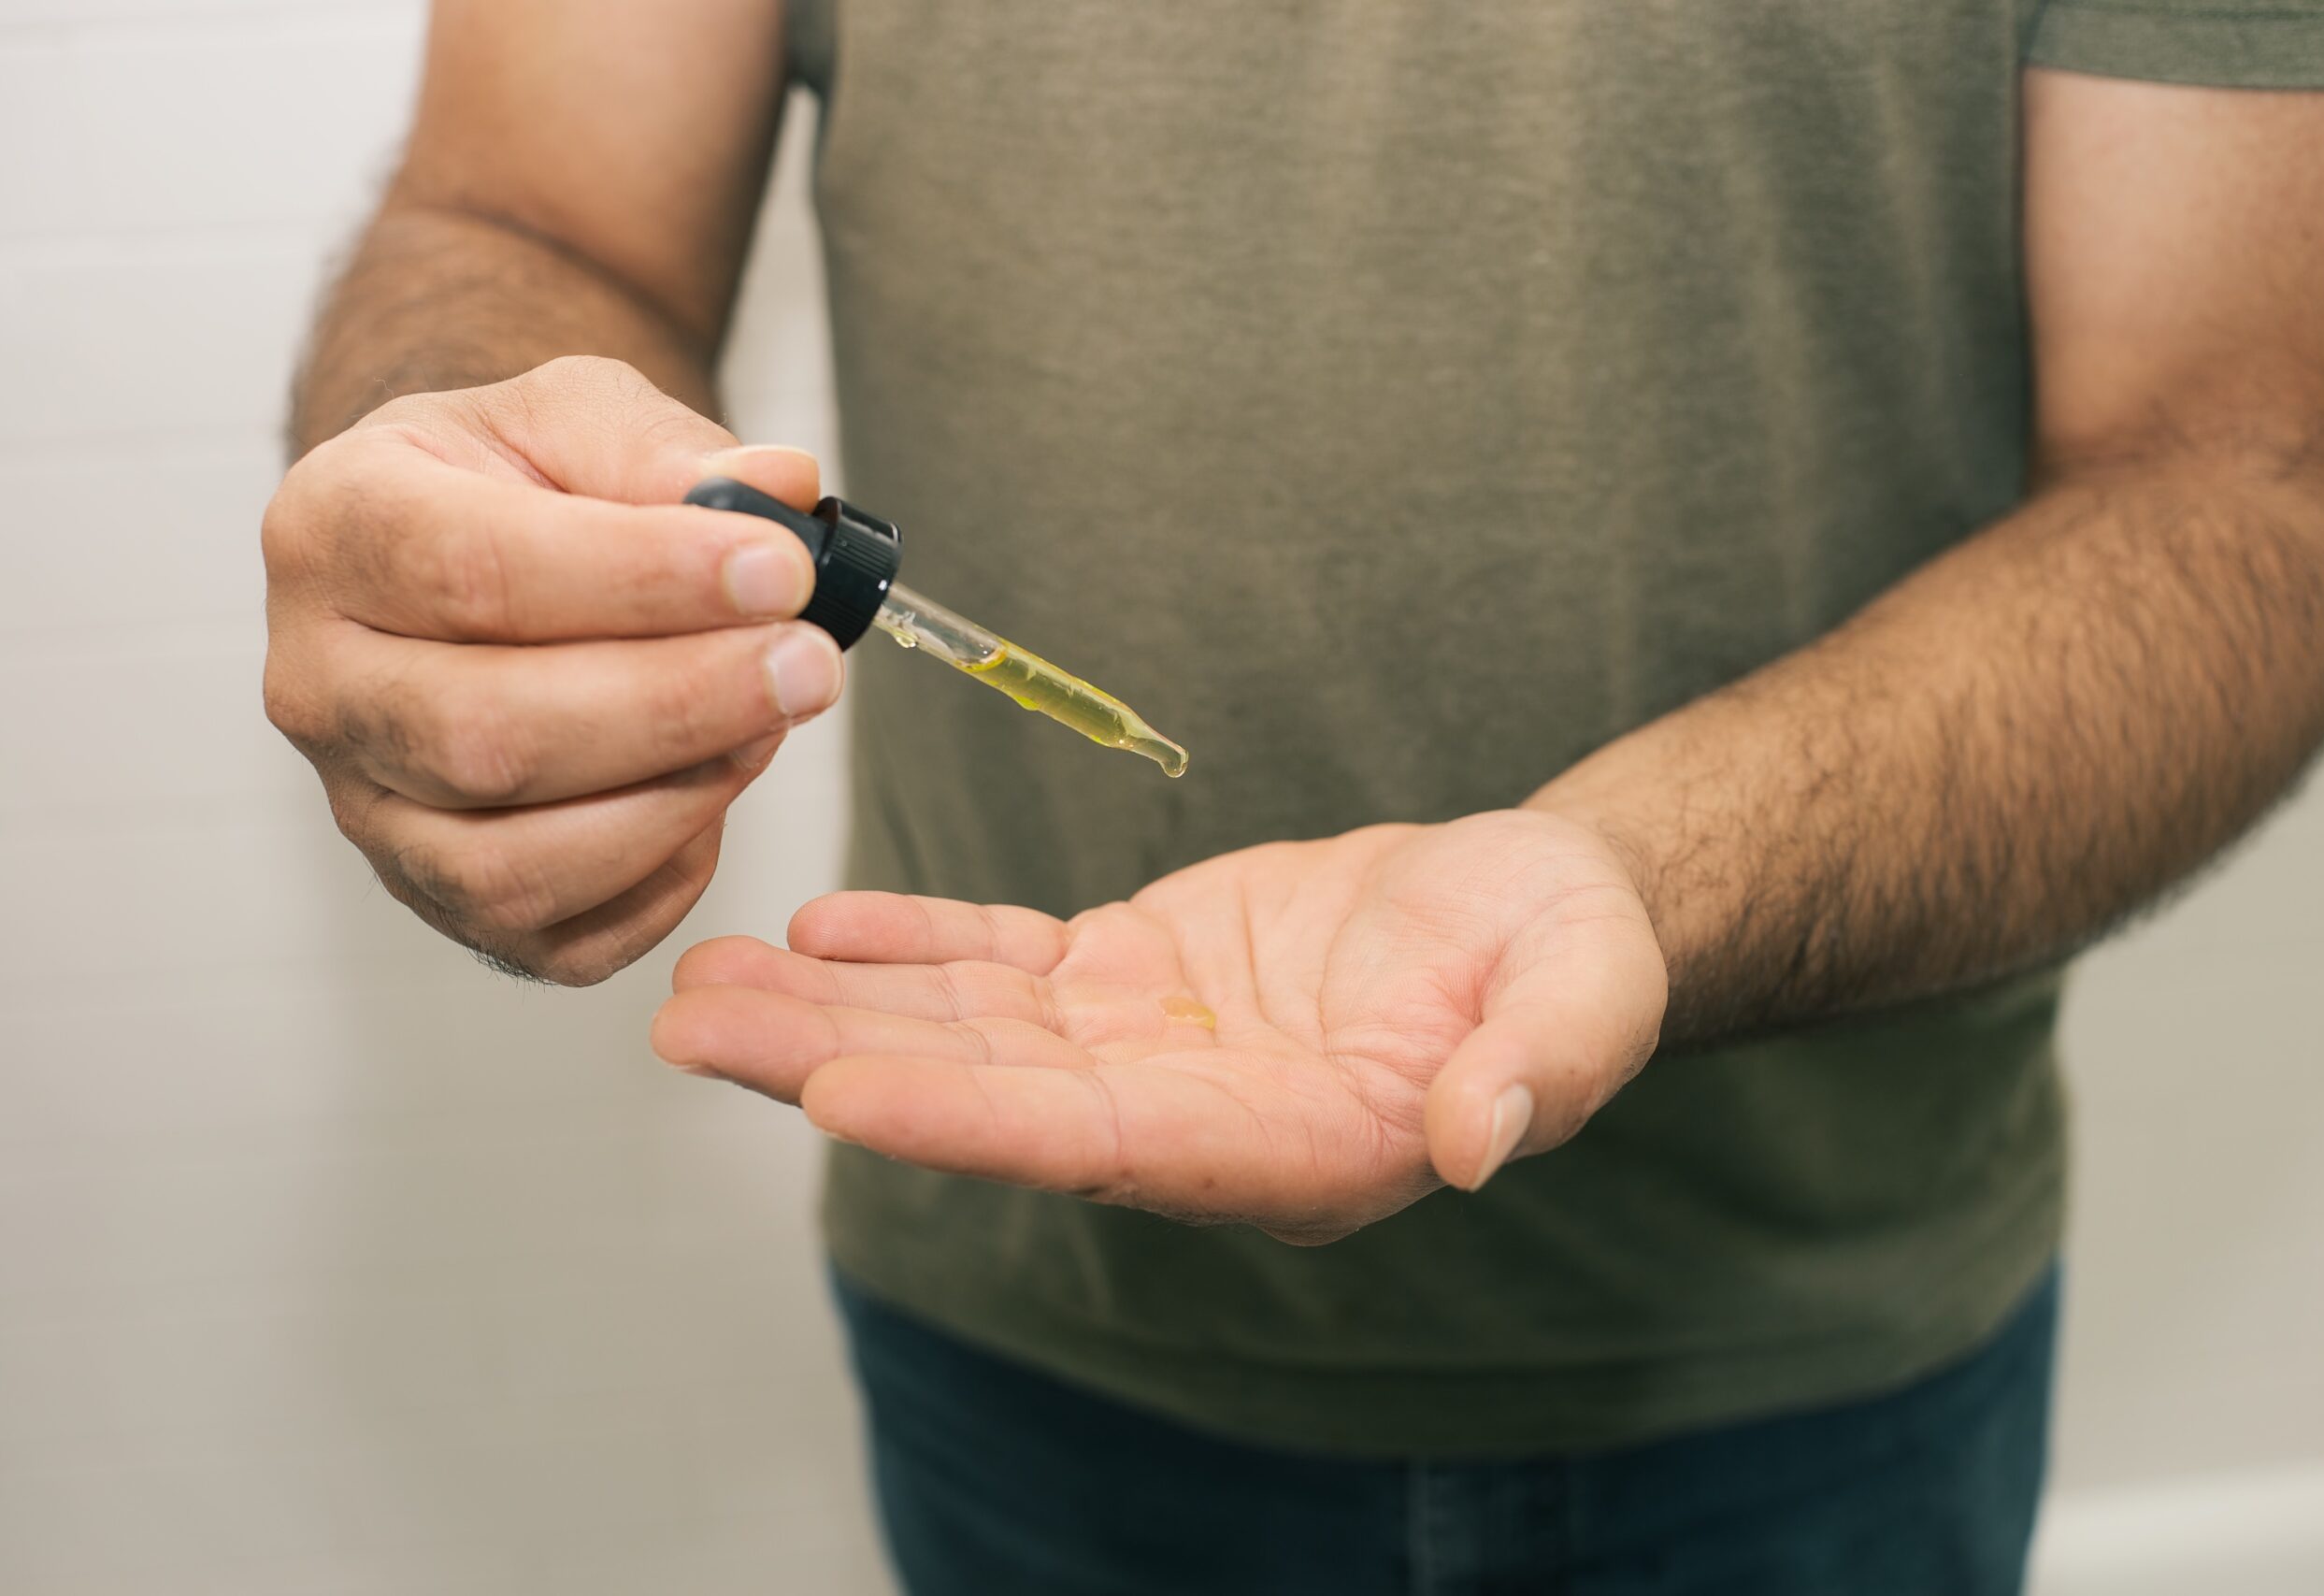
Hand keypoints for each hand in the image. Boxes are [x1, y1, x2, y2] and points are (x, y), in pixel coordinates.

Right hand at [262, 356, 840, 983]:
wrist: (466, 557)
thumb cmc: (520, 487)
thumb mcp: (575, 418)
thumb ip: (669, 452)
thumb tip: (782, 491)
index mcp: (334, 531)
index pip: (473, 569)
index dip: (642, 579)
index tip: (781, 570)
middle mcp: (320, 685)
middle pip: (487, 733)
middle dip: (677, 705)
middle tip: (808, 663)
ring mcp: (367, 810)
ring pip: (513, 863)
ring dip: (674, 802)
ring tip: (770, 723)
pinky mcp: (436, 901)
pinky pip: (557, 934)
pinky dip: (661, 878)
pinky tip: (714, 790)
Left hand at [653, 811, 1667, 1242]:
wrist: (1536, 911)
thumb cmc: (1570, 957)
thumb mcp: (1581, 998)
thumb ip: (1534, 1072)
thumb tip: (1478, 1140)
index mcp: (1295, 1148)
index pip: (1108, 1145)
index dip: (976, 1118)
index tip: (846, 1091)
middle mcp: (1197, 1120)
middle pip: (997, 1097)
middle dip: (844, 1063)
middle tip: (697, 1028)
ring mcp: (1156, 1050)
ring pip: (975, 1029)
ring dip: (839, 1007)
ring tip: (706, 983)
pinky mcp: (1137, 977)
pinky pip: (1008, 964)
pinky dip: (916, 944)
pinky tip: (825, 924)